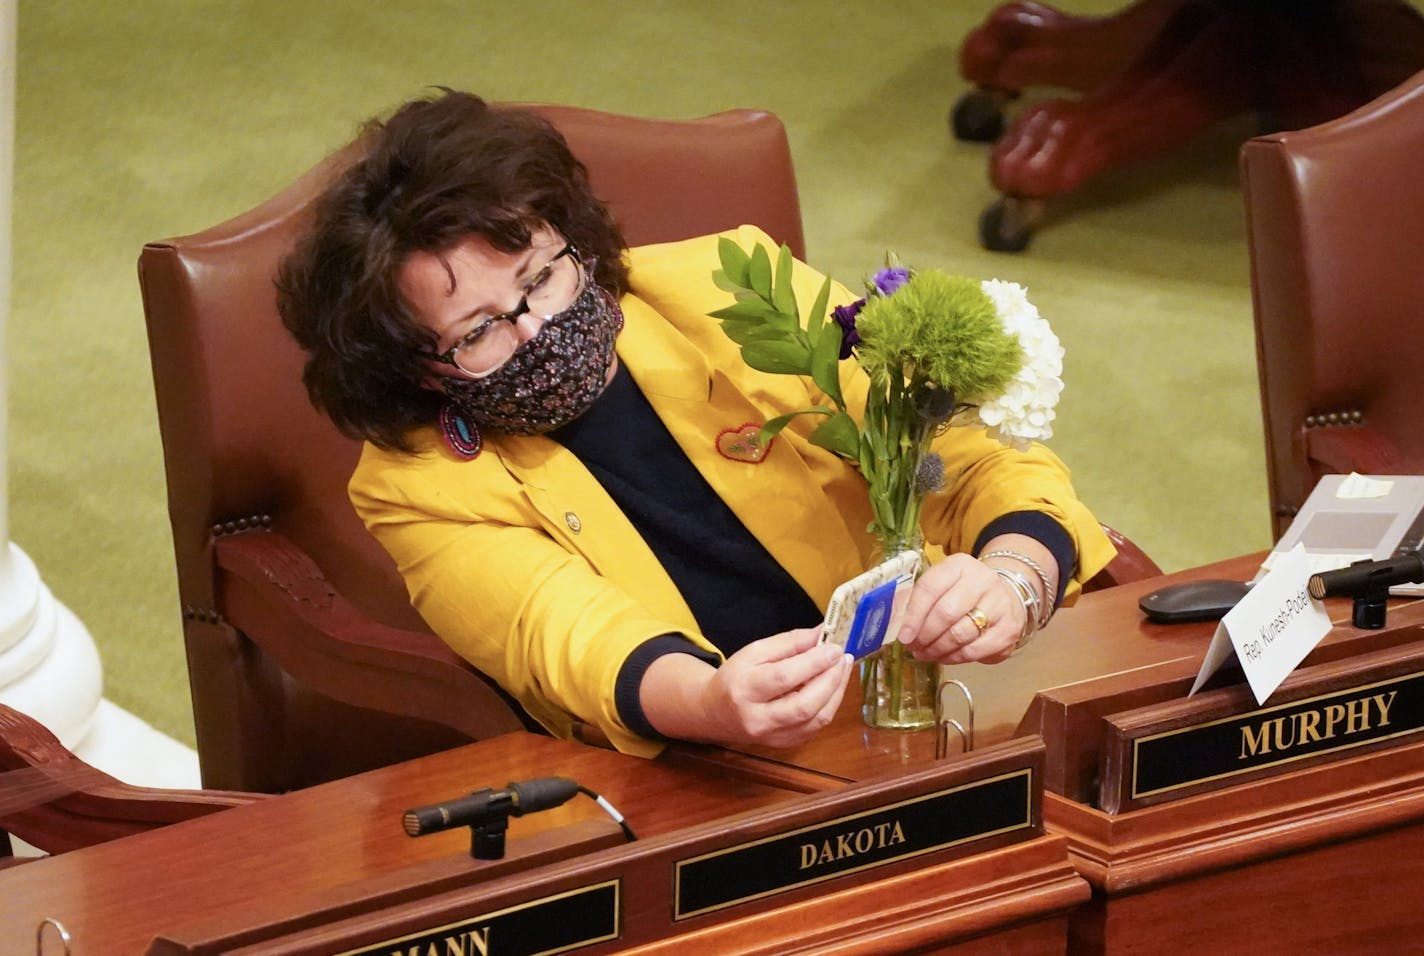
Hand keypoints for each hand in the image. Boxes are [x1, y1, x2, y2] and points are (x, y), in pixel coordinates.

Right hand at [696, 628, 852, 747]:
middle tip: (842, 657)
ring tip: (842, 668)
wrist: (715, 712)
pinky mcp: (785, 744)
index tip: (833, 646)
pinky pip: (817, 727)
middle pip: (803, 705)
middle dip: (830, 679)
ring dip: (836, 692)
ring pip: (816, 720)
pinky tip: (833, 686)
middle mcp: (757, 719)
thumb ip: (789, 642)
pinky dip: (830, 704)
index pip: (783, 677)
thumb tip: (821, 634)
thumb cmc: (735, 677)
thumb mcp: (754, 652)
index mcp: (744, 690)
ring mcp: (773, 737)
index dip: (813, 662)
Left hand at [895, 553, 1026, 663]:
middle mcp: (982, 580)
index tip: (904, 636)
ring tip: (926, 654)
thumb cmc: (963, 593)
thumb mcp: (943, 585)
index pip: (930, 588)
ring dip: (938, 649)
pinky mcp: (1008, 630)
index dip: (913, 615)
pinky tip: (945, 657)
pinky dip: (955, 658)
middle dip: (925, 635)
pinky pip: (975, 650)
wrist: (1006, 596)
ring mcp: (999, 605)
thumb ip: (920, 601)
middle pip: (946, 612)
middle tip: (914, 647)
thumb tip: (900, 629)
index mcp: (959, 565)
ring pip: (960, 634)